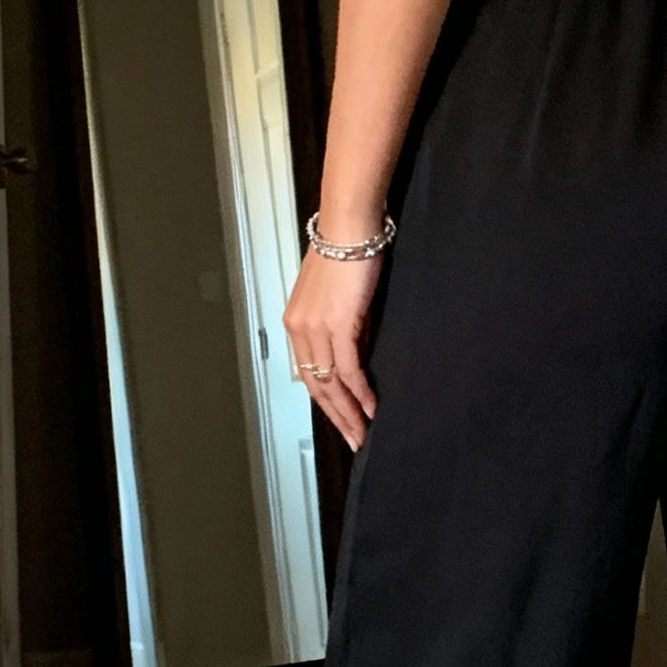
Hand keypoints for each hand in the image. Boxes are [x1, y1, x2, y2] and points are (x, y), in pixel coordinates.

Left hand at [283, 248, 384, 452]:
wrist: (350, 227)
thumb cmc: (347, 251)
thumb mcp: (338, 295)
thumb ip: (342, 326)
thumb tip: (356, 356)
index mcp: (296, 321)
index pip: (308, 372)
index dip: (325, 401)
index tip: (341, 420)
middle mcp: (299, 328)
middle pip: (316, 385)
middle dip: (336, 417)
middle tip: (354, 439)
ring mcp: (316, 328)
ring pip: (330, 384)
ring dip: (349, 412)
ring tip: (363, 433)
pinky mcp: (338, 325)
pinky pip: (347, 370)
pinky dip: (360, 392)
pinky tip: (371, 408)